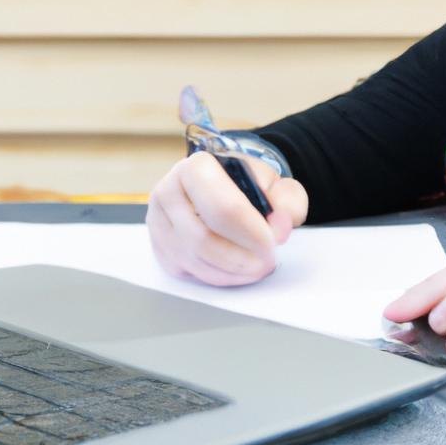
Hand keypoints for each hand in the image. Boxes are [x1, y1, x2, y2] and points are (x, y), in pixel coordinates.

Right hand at [146, 152, 308, 286]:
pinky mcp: (159, 246)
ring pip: (195, 260)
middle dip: (241, 258)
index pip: (222, 208)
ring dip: (232, 271)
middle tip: (267, 262)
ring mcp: (158, 221)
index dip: (250, 232)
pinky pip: (188, 271)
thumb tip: (280, 224)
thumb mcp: (275, 183)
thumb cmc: (247, 185)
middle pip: (203, 239)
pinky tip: (237, 269)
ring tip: (257, 267)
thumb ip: (287, 200)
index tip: (272, 243)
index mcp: (195, 167)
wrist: (225, 186)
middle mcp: (168, 191)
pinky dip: (218, 277)